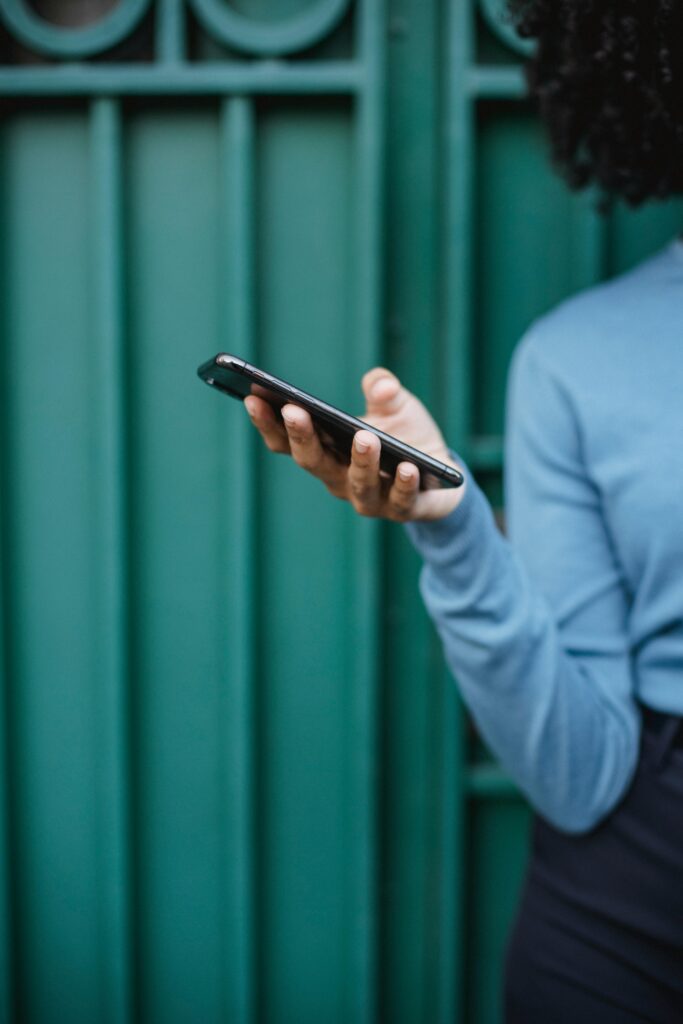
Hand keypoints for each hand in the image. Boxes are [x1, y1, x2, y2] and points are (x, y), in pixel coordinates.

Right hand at [244, 367, 465, 521]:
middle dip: (302, 437)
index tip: (253, 398)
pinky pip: (400, 501)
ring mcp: (370, 499)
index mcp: (326, 453)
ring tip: (364, 438)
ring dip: (360, 462)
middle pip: (313, 462)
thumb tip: (382, 383)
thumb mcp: (394, 405)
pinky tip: (409, 467)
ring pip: (358, 484)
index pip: (287, 442)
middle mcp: (339, 480)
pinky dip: (403, 485)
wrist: (441, 474)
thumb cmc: (405, 436)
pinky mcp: (404, 509)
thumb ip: (383, 389)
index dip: (268, 423)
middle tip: (294, 411)